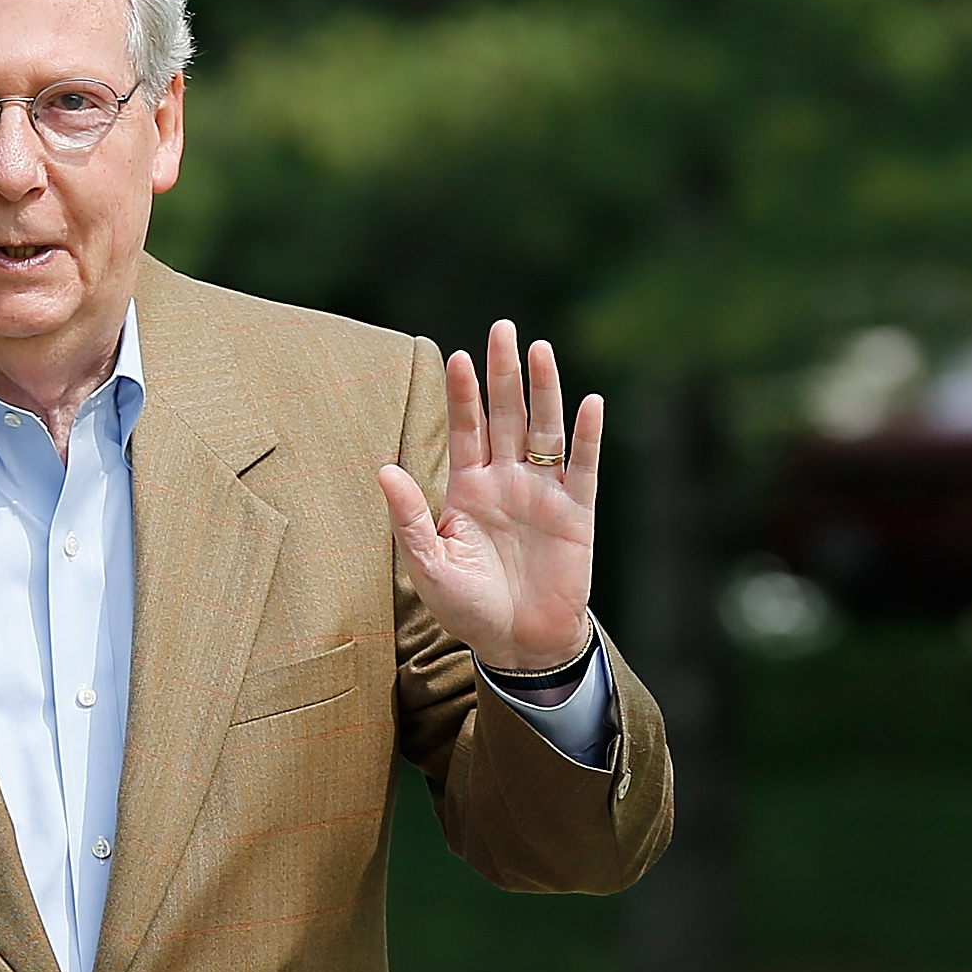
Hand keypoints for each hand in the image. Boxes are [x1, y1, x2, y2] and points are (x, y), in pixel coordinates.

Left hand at [379, 320, 601, 672]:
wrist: (516, 643)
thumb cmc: (468, 607)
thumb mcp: (428, 564)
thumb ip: (409, 517)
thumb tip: (383, 469)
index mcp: (467, 489)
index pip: (465, 429)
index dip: (463, 394)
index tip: (457, 356)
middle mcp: (506, 481)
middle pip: (505, 416)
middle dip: (503, 373)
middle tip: (502, 328)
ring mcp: (543, 493)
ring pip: (543, 431)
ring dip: (544, 391)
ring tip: (540, 350)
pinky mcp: (576, 513)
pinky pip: (584, 468)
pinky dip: (588, 437)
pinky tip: (588, 403)